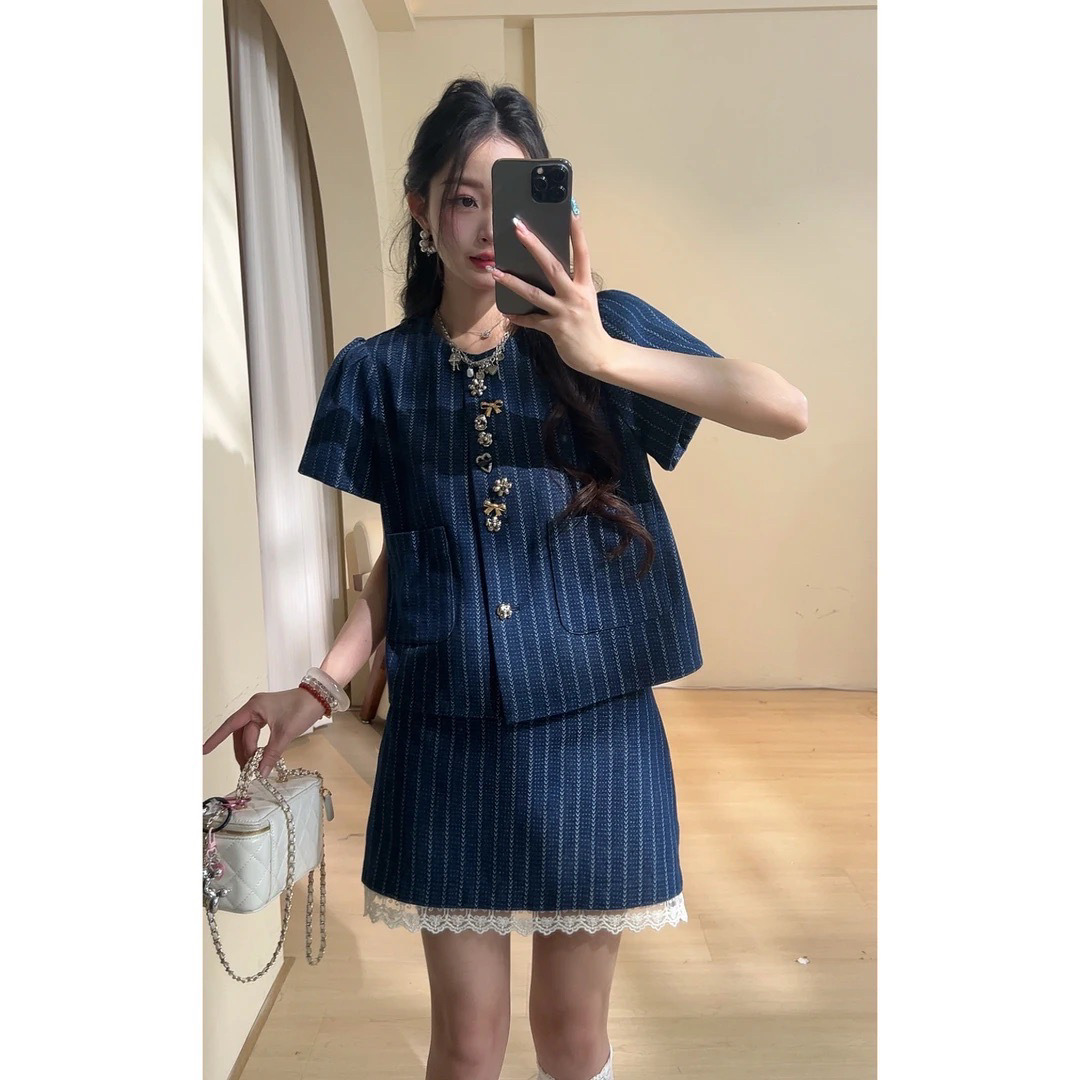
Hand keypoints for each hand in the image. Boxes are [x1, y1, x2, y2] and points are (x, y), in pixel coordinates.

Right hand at [202, 688, 326, 776]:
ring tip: (252, 767)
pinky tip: (258, 757)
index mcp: (254, 707)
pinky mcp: (270, 715)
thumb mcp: (285, 734)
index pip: (230, 726)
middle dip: (242, 752)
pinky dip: (257, 745)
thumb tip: (259, 773)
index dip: (217, 738)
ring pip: (248, 735)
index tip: (204, 749)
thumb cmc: (302, 709)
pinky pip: (257, 733)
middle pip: (240, 734)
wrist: (320, 697)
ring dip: (249, 751)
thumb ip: (270, 754)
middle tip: (245, 771)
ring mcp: (262, 712)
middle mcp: (255, 708)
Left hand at [491, 207, 612, 375]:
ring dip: (512, 282)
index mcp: (585, 285)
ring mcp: (565, 313)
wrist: (599, 356)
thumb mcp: (584, 300)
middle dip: (534, 246)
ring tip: (494, 271)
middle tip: (518, 228)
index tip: (571, 209)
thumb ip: (569, 284)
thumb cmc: (588, 325)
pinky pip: (531, 321)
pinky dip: (518, 317)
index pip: (582, 252)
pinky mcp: (556, 330)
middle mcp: (576, 296)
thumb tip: (546, 269)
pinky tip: (506, 312)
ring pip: (534, 293)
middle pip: (553, 266)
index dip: (577, 231)